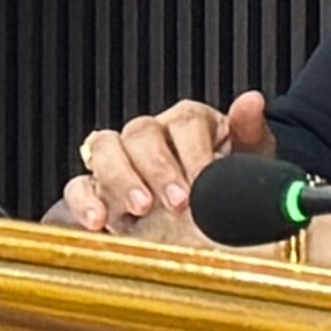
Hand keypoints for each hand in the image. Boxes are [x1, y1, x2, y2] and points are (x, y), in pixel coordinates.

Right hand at [56, 90, 275, 243]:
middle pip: (141, 132)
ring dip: (120, 177)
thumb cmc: (228, 188)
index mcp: (189, 125)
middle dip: (158, 168)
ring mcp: (121, 163)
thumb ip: (249, 132)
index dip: (194, 152)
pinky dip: (83, 201)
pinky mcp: (98, 192)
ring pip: (105, 149)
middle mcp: (151, 138)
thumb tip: (252, 102)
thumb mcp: (249, 163)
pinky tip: (97, 221)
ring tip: (140, 209)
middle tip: (178, 202)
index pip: (185, 123)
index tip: (205, 181)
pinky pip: (77, 186)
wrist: (210, 229)